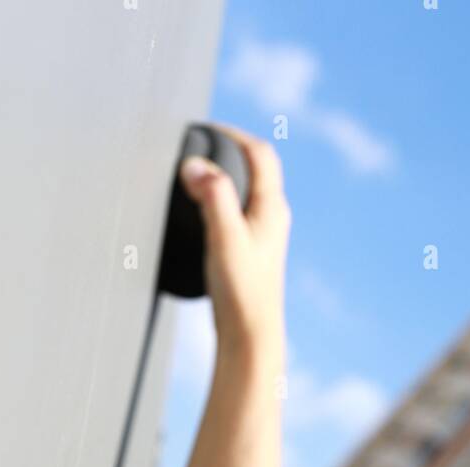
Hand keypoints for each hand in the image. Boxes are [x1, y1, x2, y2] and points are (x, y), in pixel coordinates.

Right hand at [179, 123, 290, 353]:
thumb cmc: (241, 291)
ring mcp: (266, 238)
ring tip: (202, 173)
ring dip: (229, 177)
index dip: (234, 133)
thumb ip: (213, 196)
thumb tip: (196, 165)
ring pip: (250, 193)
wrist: (251, 335)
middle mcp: (274, 219)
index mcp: (271, 208)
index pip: (259, 153)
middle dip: (232, 151)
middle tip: (204, 143)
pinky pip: (242, 214)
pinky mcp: (255, 255)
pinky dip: (226, 202)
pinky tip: (209, 215)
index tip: (208, 127)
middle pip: (258, 170)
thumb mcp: (224, 237)